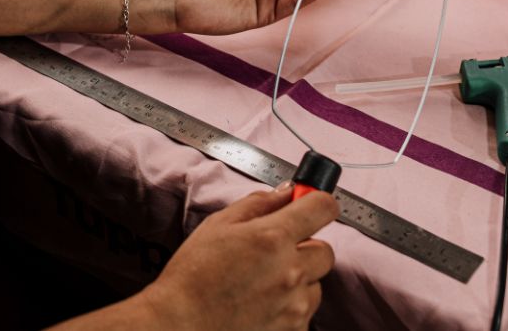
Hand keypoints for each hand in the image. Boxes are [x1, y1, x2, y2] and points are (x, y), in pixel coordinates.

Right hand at [139, 184, 338, 330]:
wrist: (182, 321)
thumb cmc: (193, 274)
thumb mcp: (219, 224)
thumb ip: (258, 204)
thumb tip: (286, 192)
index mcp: (273, 237)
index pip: (323, 208)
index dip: (318, 203)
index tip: (310, 205)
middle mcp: (291, 270)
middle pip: (325, 250)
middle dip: (305, 246)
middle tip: (276, 250)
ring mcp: (294, 303)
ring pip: (316, 283)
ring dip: (299, 278)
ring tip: (263, 280)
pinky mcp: (293, 328)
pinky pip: (305, 310)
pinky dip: (290, 304)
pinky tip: (262, 301)